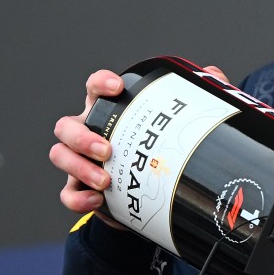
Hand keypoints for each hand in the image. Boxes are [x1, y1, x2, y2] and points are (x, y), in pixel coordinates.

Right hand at [49, 65, 226, 223]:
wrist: (153, 191)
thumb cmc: (160, 146)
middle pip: (67, 126)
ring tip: (105, 181)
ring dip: (78, 167)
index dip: (100, 83)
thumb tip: (213, 74)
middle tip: (107, 150)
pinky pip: (67, 194)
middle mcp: (88, 132)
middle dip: (81, 137)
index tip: (116, 87)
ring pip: (60, 156)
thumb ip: (195, 98)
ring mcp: (81, 161)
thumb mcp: (180, 123)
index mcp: (110, 111)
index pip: (94, 88)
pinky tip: (98, 200)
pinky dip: (78, 198)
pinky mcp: (81, 189)